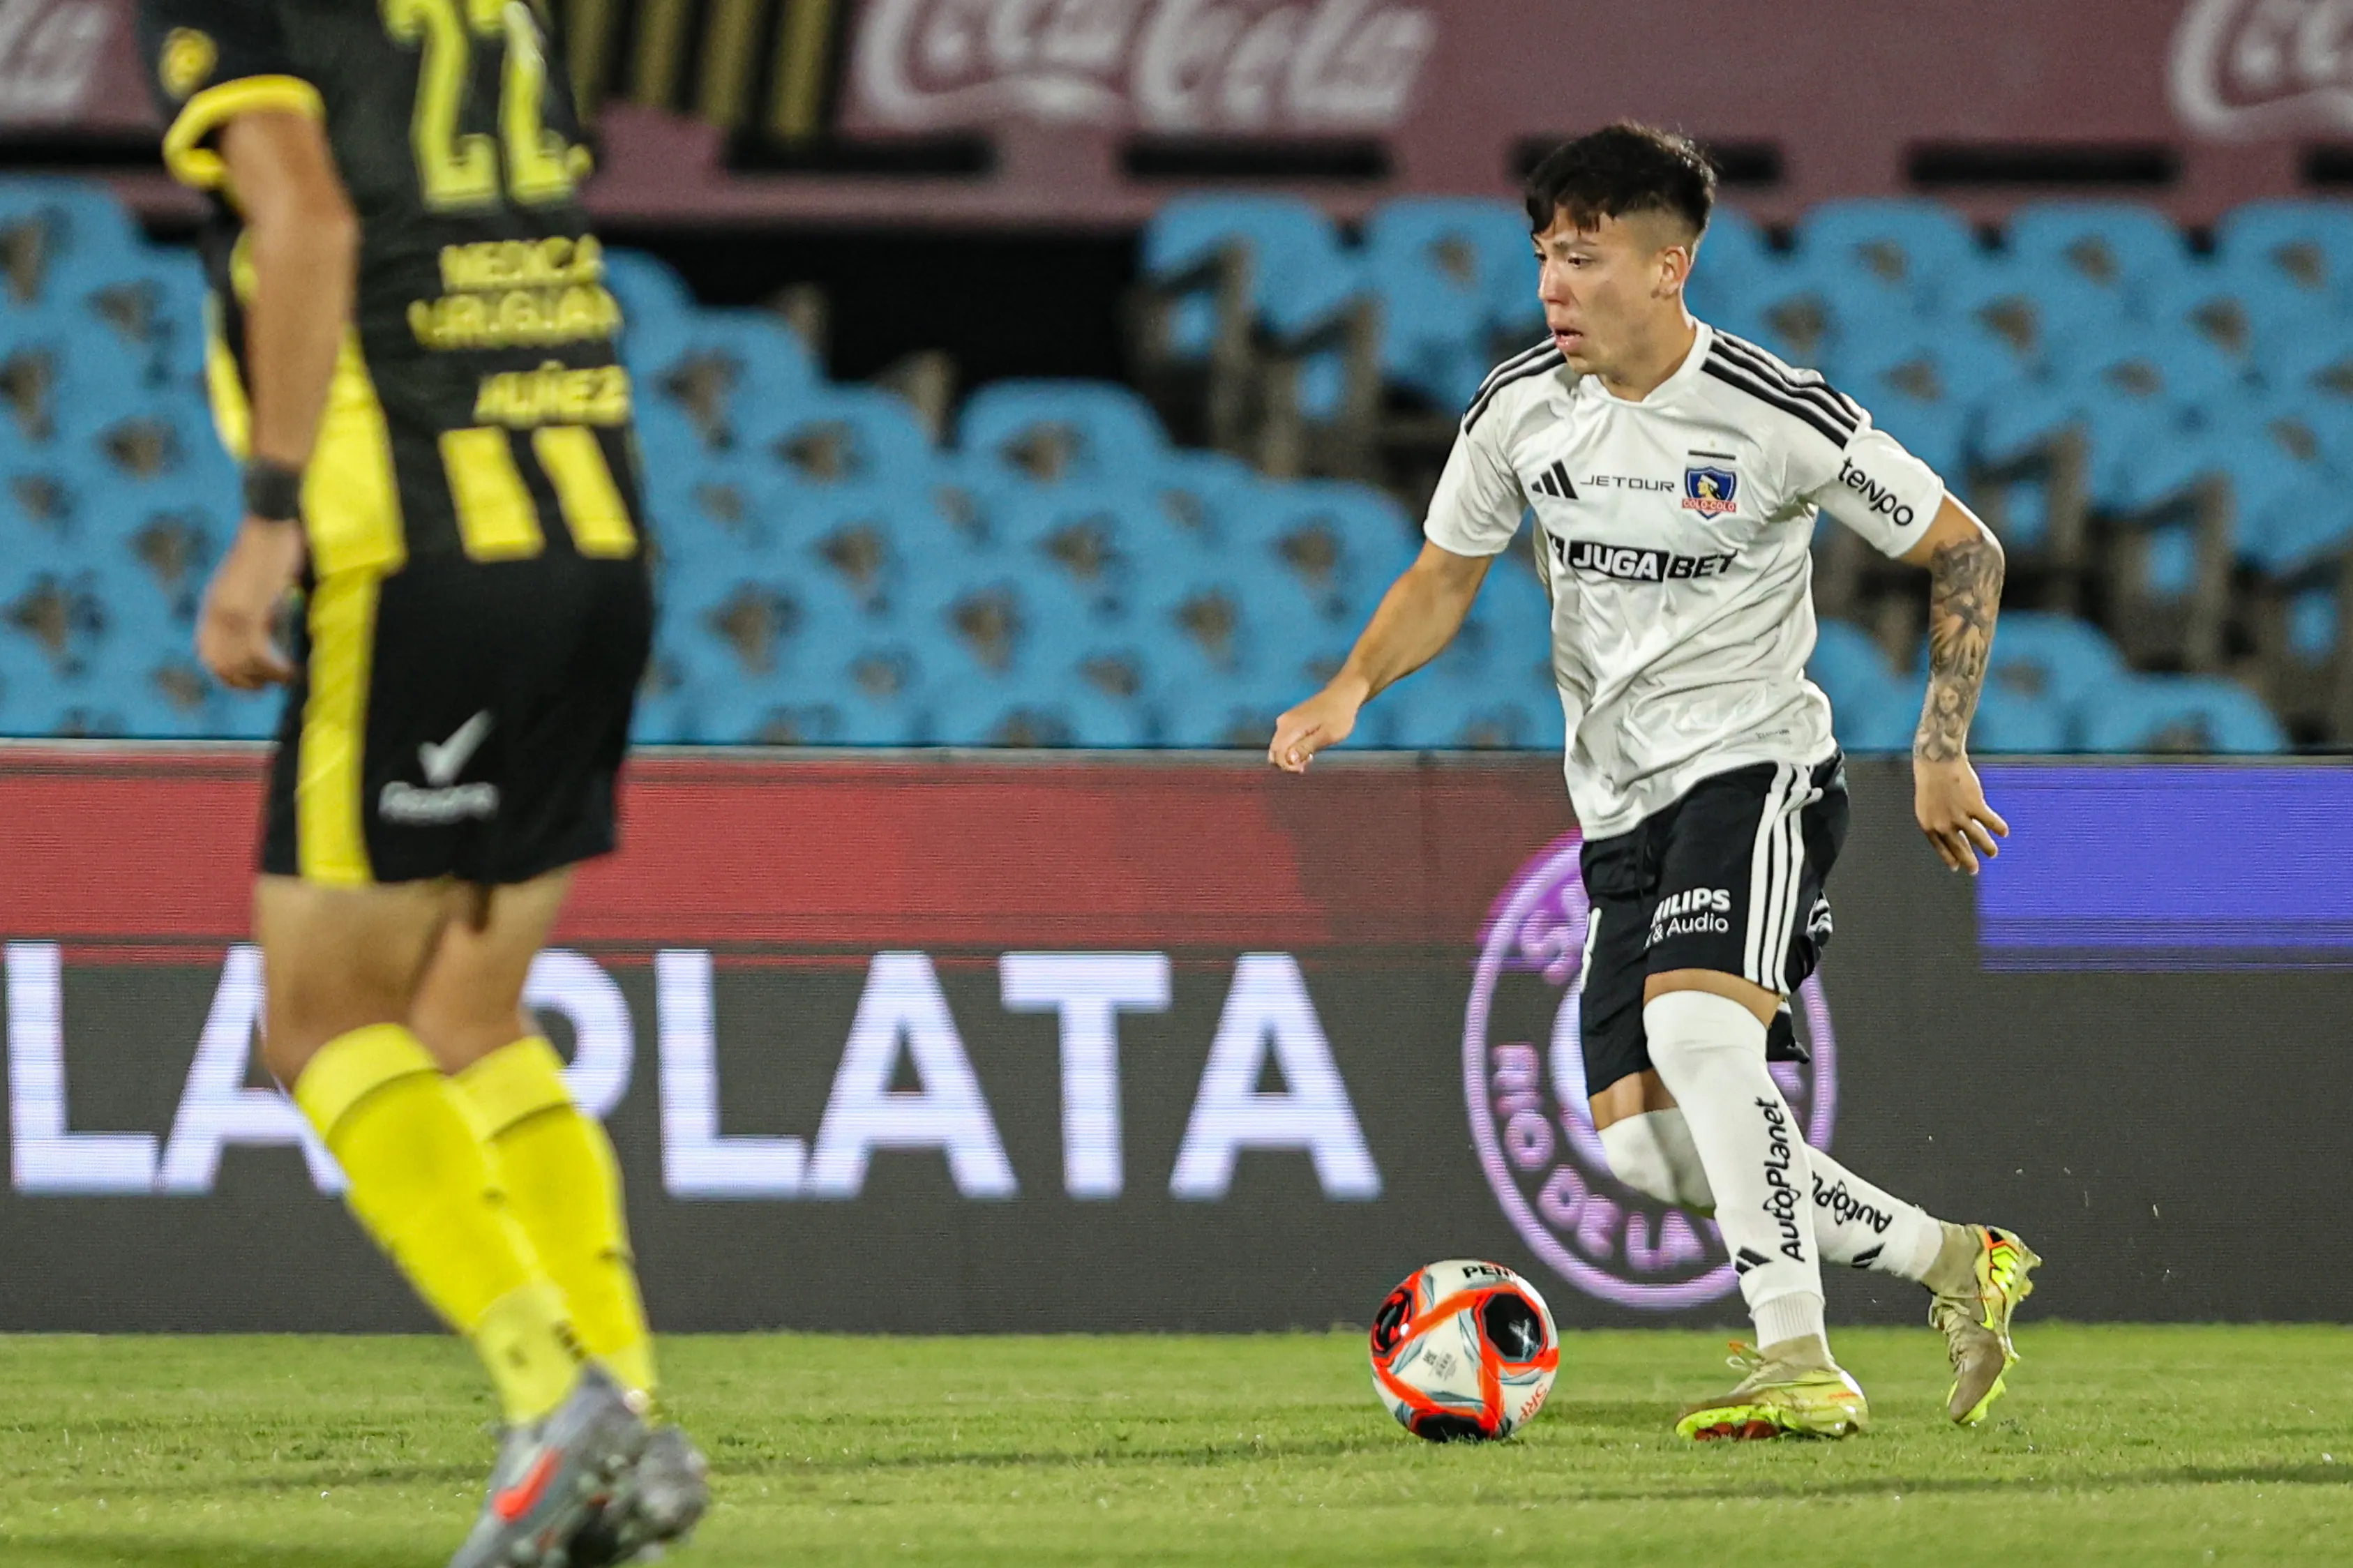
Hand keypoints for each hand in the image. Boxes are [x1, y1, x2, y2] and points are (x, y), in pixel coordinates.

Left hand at [197, 517, 304, 690]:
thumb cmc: (269, 548)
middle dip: (247, 683)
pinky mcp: (252, 613)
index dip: (229, 676)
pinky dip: (277, 669)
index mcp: (213, 607)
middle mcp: (216, 615)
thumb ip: (249, 606)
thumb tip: (266, 629)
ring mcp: (232, 615)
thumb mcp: (249, 582)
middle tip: (273, 684)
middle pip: (222, 666)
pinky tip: (293, 670)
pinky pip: (260, 655)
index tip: (253, 682)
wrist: (271, 523)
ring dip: (267, 678)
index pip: (208, 655)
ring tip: (288, 677)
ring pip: (241, 665)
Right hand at [1268, 678, 1368, 772]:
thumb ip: (1306, 747)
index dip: (1287, 766)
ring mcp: (1285, 720)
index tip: (1303, 769)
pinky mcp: (1290, 720)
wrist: (1343, 695)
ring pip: (1278, 746)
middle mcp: (1283, 723)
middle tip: (1306, 765)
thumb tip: (1290, 760)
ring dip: (1290, 757)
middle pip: (1274, 751)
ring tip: (1309, 758)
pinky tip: (1307, 749)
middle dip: (1287, 763)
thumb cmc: (1339, 716)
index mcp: (1291, 726)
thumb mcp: (1327, 735)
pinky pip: (1284, 740)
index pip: (1277, 753)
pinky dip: (1292, 748)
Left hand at [1913, 755, 2007, 873]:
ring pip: (1978, 837)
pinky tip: (2004, 832)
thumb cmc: (1930, 779)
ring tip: (1993, 853)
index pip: (1941, 848)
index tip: (1956, 867)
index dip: (1949, 858)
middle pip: (1959, 848)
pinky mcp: (1975, 806)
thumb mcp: (1927, 804)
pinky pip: (1990, 821)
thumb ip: (1938, 818)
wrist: (1937, 762)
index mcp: (1929, 825)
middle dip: (1968, 860)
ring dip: (1987, 847)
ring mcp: (1959, 817)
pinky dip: (1998, 827)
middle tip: (1974, 870)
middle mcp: (1944, 825)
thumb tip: (1948, 830)